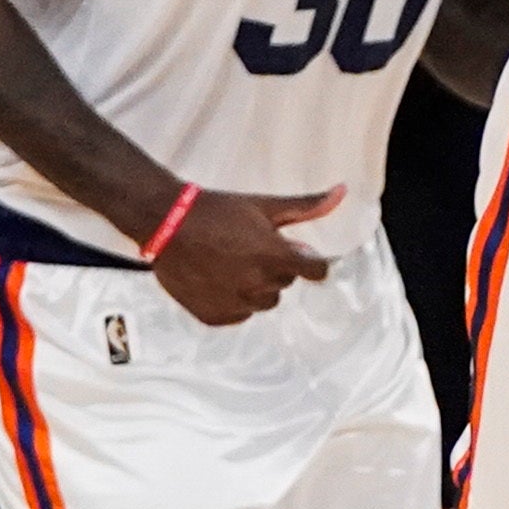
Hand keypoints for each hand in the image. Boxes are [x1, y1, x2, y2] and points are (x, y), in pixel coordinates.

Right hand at [149, 186, 341, 324]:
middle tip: (252, 248)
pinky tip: (218, 279)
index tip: (299, 254)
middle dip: (276, 267)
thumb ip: (306, 206)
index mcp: (275, 257)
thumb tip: (342, 193)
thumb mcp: (264, 205)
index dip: (311, 262)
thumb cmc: (217, 210)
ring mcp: (235, 303)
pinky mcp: (214, 316)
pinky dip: (234, 301)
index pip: (317, 272)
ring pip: (264, 301)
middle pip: (286, 283)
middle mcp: (257, 285)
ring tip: (233, 262)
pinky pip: (239, 313)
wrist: (166, 224)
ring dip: (256, 286)